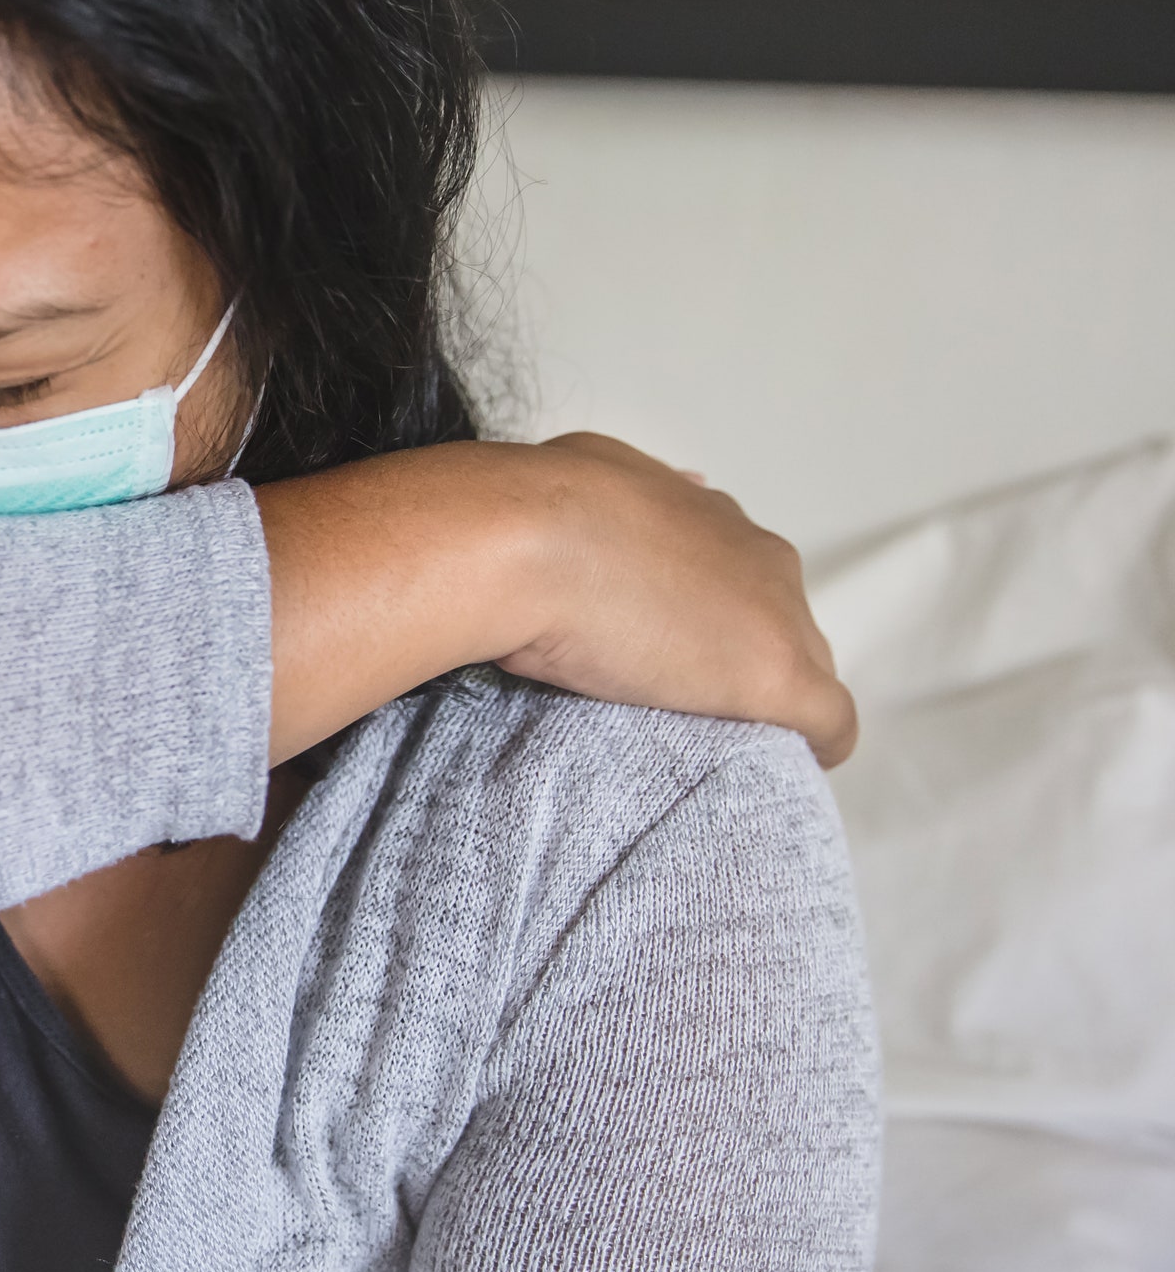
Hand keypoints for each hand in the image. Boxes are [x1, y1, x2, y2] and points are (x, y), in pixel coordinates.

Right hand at [255, 436, 856, 767]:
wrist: (517, 538)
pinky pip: (828, 725)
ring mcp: (770, 608)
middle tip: (667, 702)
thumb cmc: (492, 518)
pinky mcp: (784, 677)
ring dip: (759, 701)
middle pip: (766, 609)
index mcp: (681, 503)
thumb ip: (514, 512)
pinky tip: (777, 774)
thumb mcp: (502, 497)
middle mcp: (740, 540)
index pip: (709, 560)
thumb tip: (443, 524)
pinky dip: (807, 749)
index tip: (638, 647)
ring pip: (797, 664)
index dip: (676, 609)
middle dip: (727, 652)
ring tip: (708, 744)